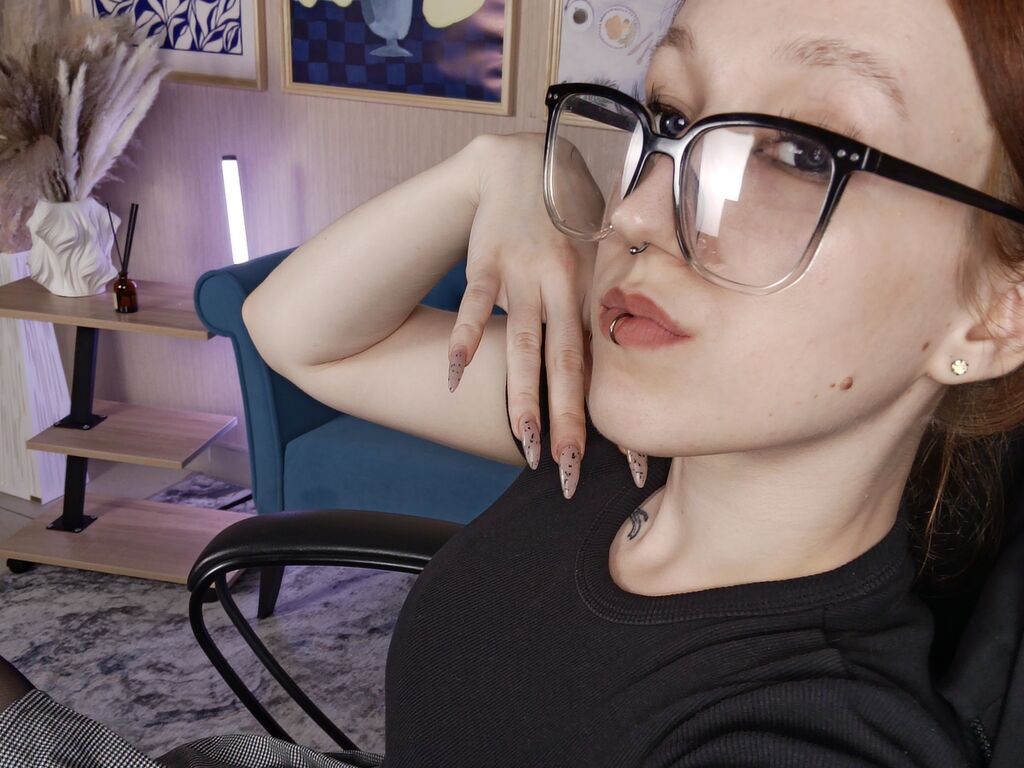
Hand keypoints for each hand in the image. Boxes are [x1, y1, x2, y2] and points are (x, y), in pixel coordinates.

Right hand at [446, 132, 597, 497]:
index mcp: (595, 290)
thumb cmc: (568, 213)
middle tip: (570, 471)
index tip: (633, 468)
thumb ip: (609, 302)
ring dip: (522, 395)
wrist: (525, 161)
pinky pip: (475, 304)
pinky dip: (465, 338)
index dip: (618, 414)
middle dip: (569, 421)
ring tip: (523, 442)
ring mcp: (523, 274)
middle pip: (567, 363)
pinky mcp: (487, 262)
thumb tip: (627, 356)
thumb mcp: (603, 251)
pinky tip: (455, 374)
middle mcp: (564, 286)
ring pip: (524, 343)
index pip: (608, 365)